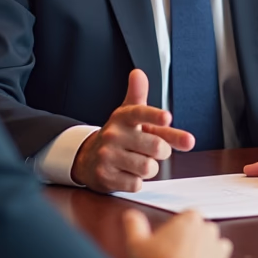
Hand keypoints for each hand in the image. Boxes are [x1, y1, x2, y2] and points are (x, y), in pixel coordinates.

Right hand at [71, 69, 194, 193]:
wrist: (89, 158)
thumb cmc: (120, 136)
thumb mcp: (131, 115)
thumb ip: (142, 98)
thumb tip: (139, 73)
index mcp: (123, 117)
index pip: (140, 112)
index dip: (155, 116)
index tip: (167, 118)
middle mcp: (113, 134)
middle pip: (156, 147)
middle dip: (162, 152)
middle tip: (153, 150)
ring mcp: (107, 156)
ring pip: (148, 168)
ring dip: (149, 168)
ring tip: (137, 162)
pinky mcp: (105, 177)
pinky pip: (136, 184)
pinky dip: (136, 181)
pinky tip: (125, 173)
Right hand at [122, 208, 236, 257]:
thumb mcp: (137, 244)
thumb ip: (134, 226)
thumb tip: (130, 215)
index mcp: (190, 221)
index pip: (189, 215)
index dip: (180, 227)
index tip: (170, 238)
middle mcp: (209, 232)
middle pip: (204, 230)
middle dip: (194, 240)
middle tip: (177, 255)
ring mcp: (220, 252)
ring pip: (219, 248)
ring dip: (209, 254)